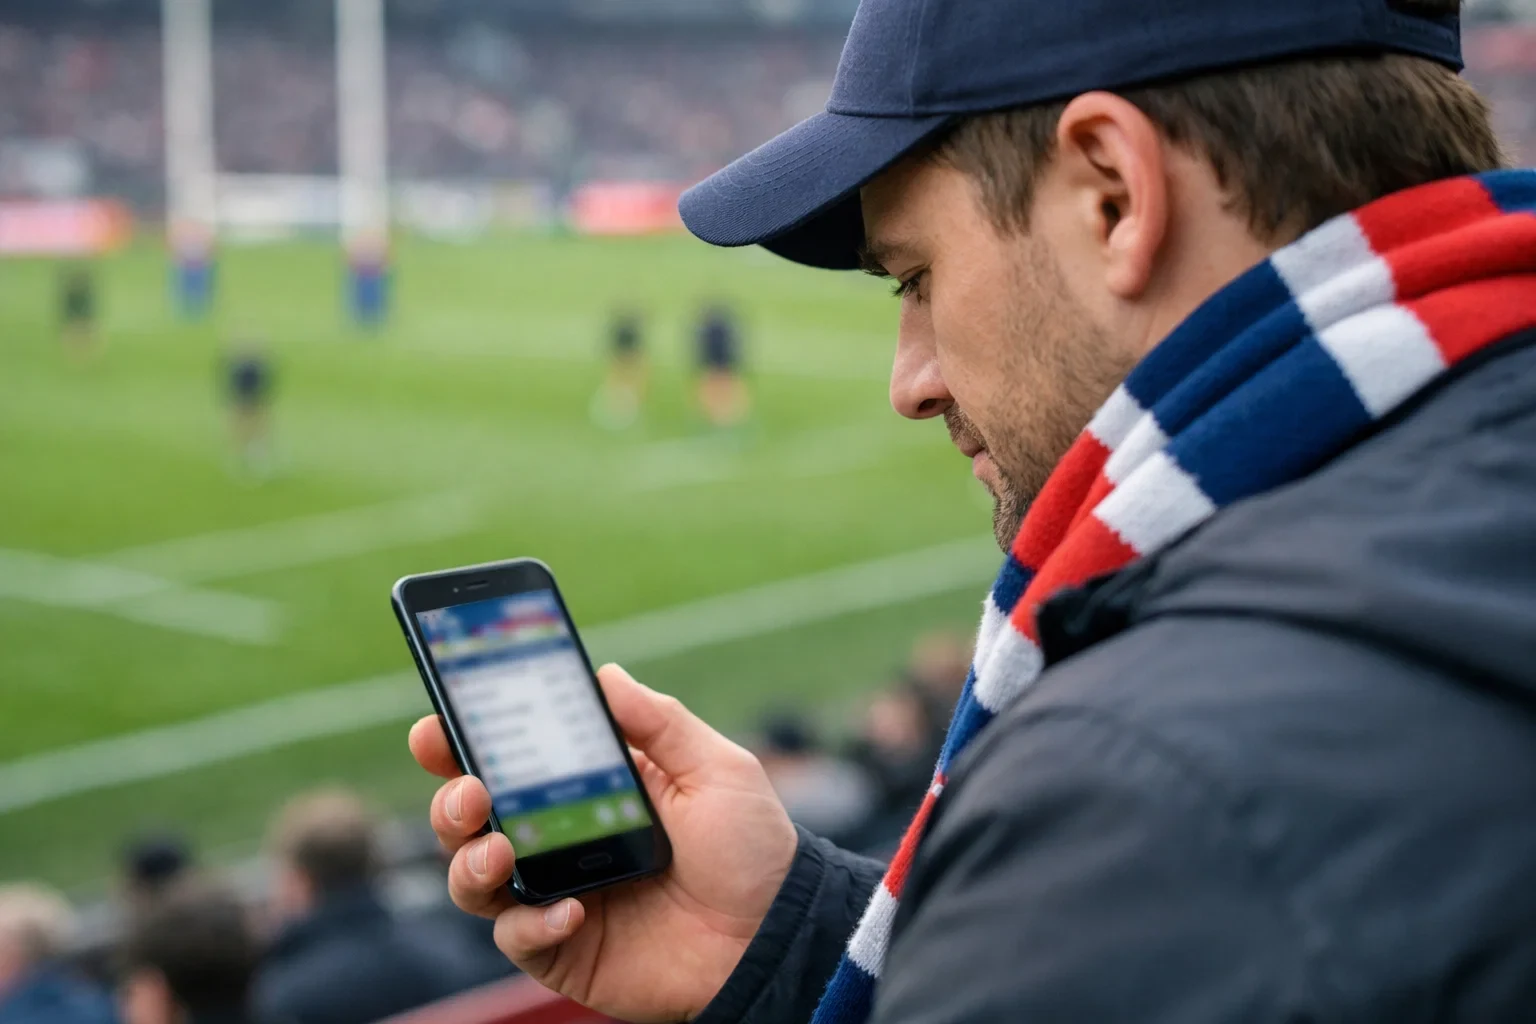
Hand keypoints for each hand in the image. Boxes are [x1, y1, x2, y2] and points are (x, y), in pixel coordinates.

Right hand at [409, 664, 797, 1021]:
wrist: (776, 935)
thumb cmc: (751, 848)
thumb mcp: (715, 769)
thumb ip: (660, 722)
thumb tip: (605, 674)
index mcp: (586, 787)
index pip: (509, 759)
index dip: (462, 741)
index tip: (437, 724)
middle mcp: (558, 838)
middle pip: (471, 817)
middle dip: (449, 800)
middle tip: (470, 790)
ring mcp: (556, 894)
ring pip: (472, 878)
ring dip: (469, 861)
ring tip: (498, 851)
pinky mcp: (564, 948)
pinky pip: (516, 936)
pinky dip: (528, 922)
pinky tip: (570, 911)